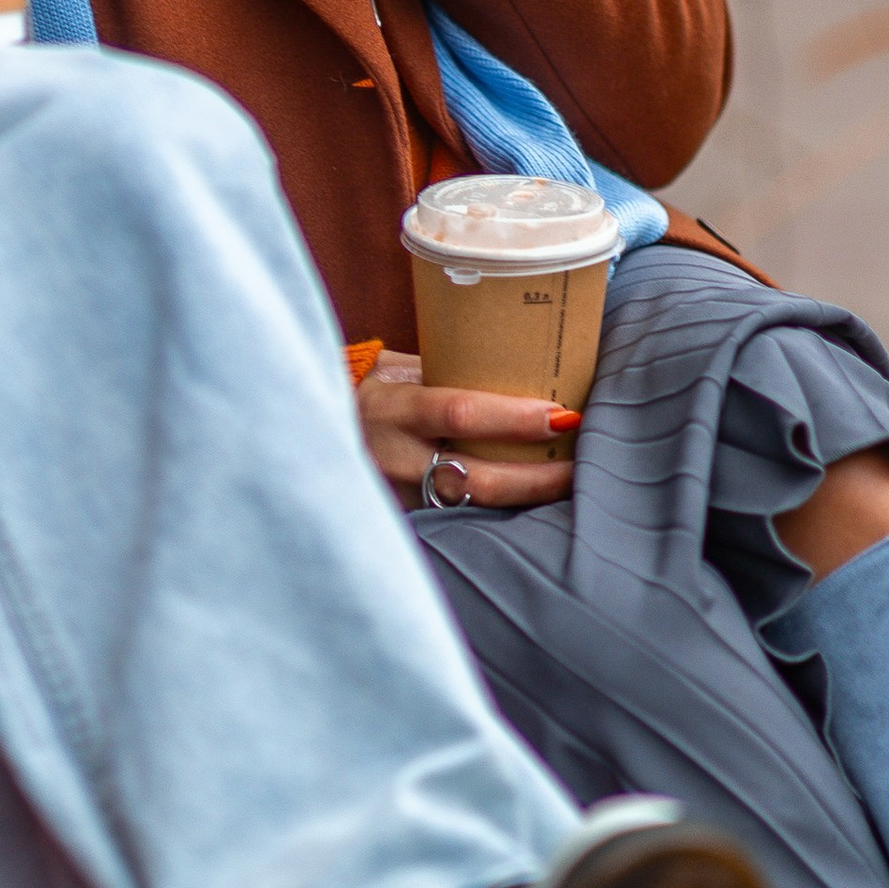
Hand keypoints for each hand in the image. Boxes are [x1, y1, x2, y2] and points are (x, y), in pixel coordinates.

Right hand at [356, 352, 577, 511]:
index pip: (459, 412)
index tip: (560, 415)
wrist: (309, 435)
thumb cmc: (368, 392)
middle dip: (536, 476)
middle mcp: (394, 458)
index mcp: (391, 408)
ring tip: (567, 485)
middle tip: (579, 465)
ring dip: (524, 499)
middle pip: (476, 477)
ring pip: (473, 509)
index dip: (513, 418)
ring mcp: (398, 498)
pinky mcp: (405, 523)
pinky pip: (459, 522)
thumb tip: (522, 365)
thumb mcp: (396, 370)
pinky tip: (530, 507)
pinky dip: (498, 516)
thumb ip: (445, 373)